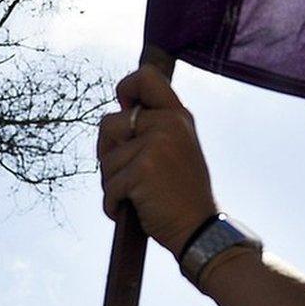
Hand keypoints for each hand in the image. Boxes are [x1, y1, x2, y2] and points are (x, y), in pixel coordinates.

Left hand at [98, 65, 217, 252]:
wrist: (199, 229)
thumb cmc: (181, 194)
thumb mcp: (177, 150)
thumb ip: (154, 129)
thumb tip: (117, 117)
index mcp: (178, 116)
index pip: (146, 77)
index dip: (125, 88)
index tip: (126, 110)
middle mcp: (169, 124)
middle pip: (108, 123)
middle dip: (107, 152)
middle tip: (127, 173)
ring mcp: (157, 145)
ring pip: (105, 160)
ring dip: (112, 184)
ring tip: (137, 196)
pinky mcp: (143, 169)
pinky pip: (109, 185)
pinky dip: (114, 204)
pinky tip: (132, 211)